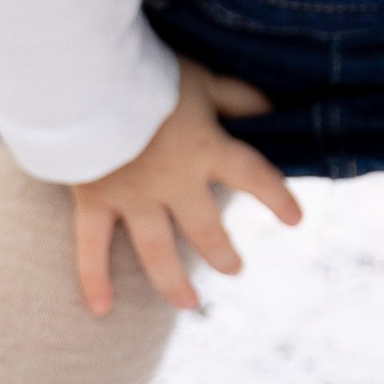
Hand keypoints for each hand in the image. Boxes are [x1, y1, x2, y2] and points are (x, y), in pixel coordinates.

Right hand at [70, 58, 301, 317]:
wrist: (87, 81)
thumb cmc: (148, 73)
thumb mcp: (201, 78)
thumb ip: (235, 96)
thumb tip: (273, 110)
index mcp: (206, 150)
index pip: (254, 178)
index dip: (277, 199)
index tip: (295, 220)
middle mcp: (174, 183)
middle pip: (205, 230)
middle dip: (222, 253)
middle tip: (235, 269)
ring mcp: (133, 198)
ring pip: (158, 251)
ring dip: (175, 282)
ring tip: (189, 303)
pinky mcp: (94, 201)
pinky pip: (91, 248)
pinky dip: (93, 280)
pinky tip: (101, 310)